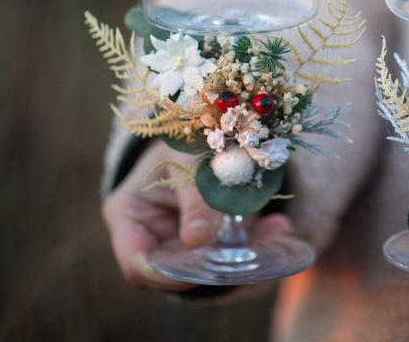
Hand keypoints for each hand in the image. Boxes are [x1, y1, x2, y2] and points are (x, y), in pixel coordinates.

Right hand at [101, 139, 291, 290]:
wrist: (202, 134)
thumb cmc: (183, 141)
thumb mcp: (187, 159)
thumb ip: (195, 198)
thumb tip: (198, 239)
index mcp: (129, 214)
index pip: (136, 262)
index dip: (165, 274)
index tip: (201, 267)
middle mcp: (150, 238)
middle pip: (174, 273)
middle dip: (213, 267)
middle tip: (252, 253)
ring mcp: (179, 246)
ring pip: (208, 269)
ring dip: (244, 257)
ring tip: (276, 231)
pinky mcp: (209, 246)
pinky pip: (232, 257)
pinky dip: (257, 245)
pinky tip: (279, 227)